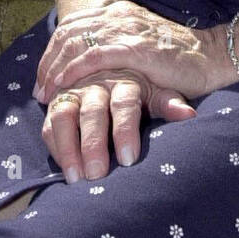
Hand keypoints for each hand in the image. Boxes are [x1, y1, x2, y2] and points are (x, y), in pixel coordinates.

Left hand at [34, 0, 216, 105]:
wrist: (211, 56)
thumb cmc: (176, 59)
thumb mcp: (139, 46)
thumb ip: (114, 49)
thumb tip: (85, 66)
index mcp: (117, 12)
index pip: (71, 26)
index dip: (52, 52)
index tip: (43, 77)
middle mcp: (118, 16)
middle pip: (67, 34)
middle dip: (48, 63)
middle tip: (39, 89)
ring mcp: (125, 30)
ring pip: (75, 44)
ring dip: (55, 70)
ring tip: (47, 94)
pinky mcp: (135, 48)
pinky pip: (94, 57)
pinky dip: (74, 71)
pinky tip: (64, 86)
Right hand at [41, 70, 194, 181]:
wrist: (115, 59)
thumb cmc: (142, 84)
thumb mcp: (157, 89)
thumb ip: (169, 102)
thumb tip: (189, 115)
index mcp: (125, 81)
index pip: (124, 104)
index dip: (124, 130)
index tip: (128, 159)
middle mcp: (96, 83)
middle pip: (92, 112)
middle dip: (93, 144)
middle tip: (97, 175)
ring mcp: (74, 91)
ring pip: (64, 115)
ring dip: (67, 147)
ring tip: (74, 178)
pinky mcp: (57, 101)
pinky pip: (49, 122)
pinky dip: (54, 145)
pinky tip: (63, 168)